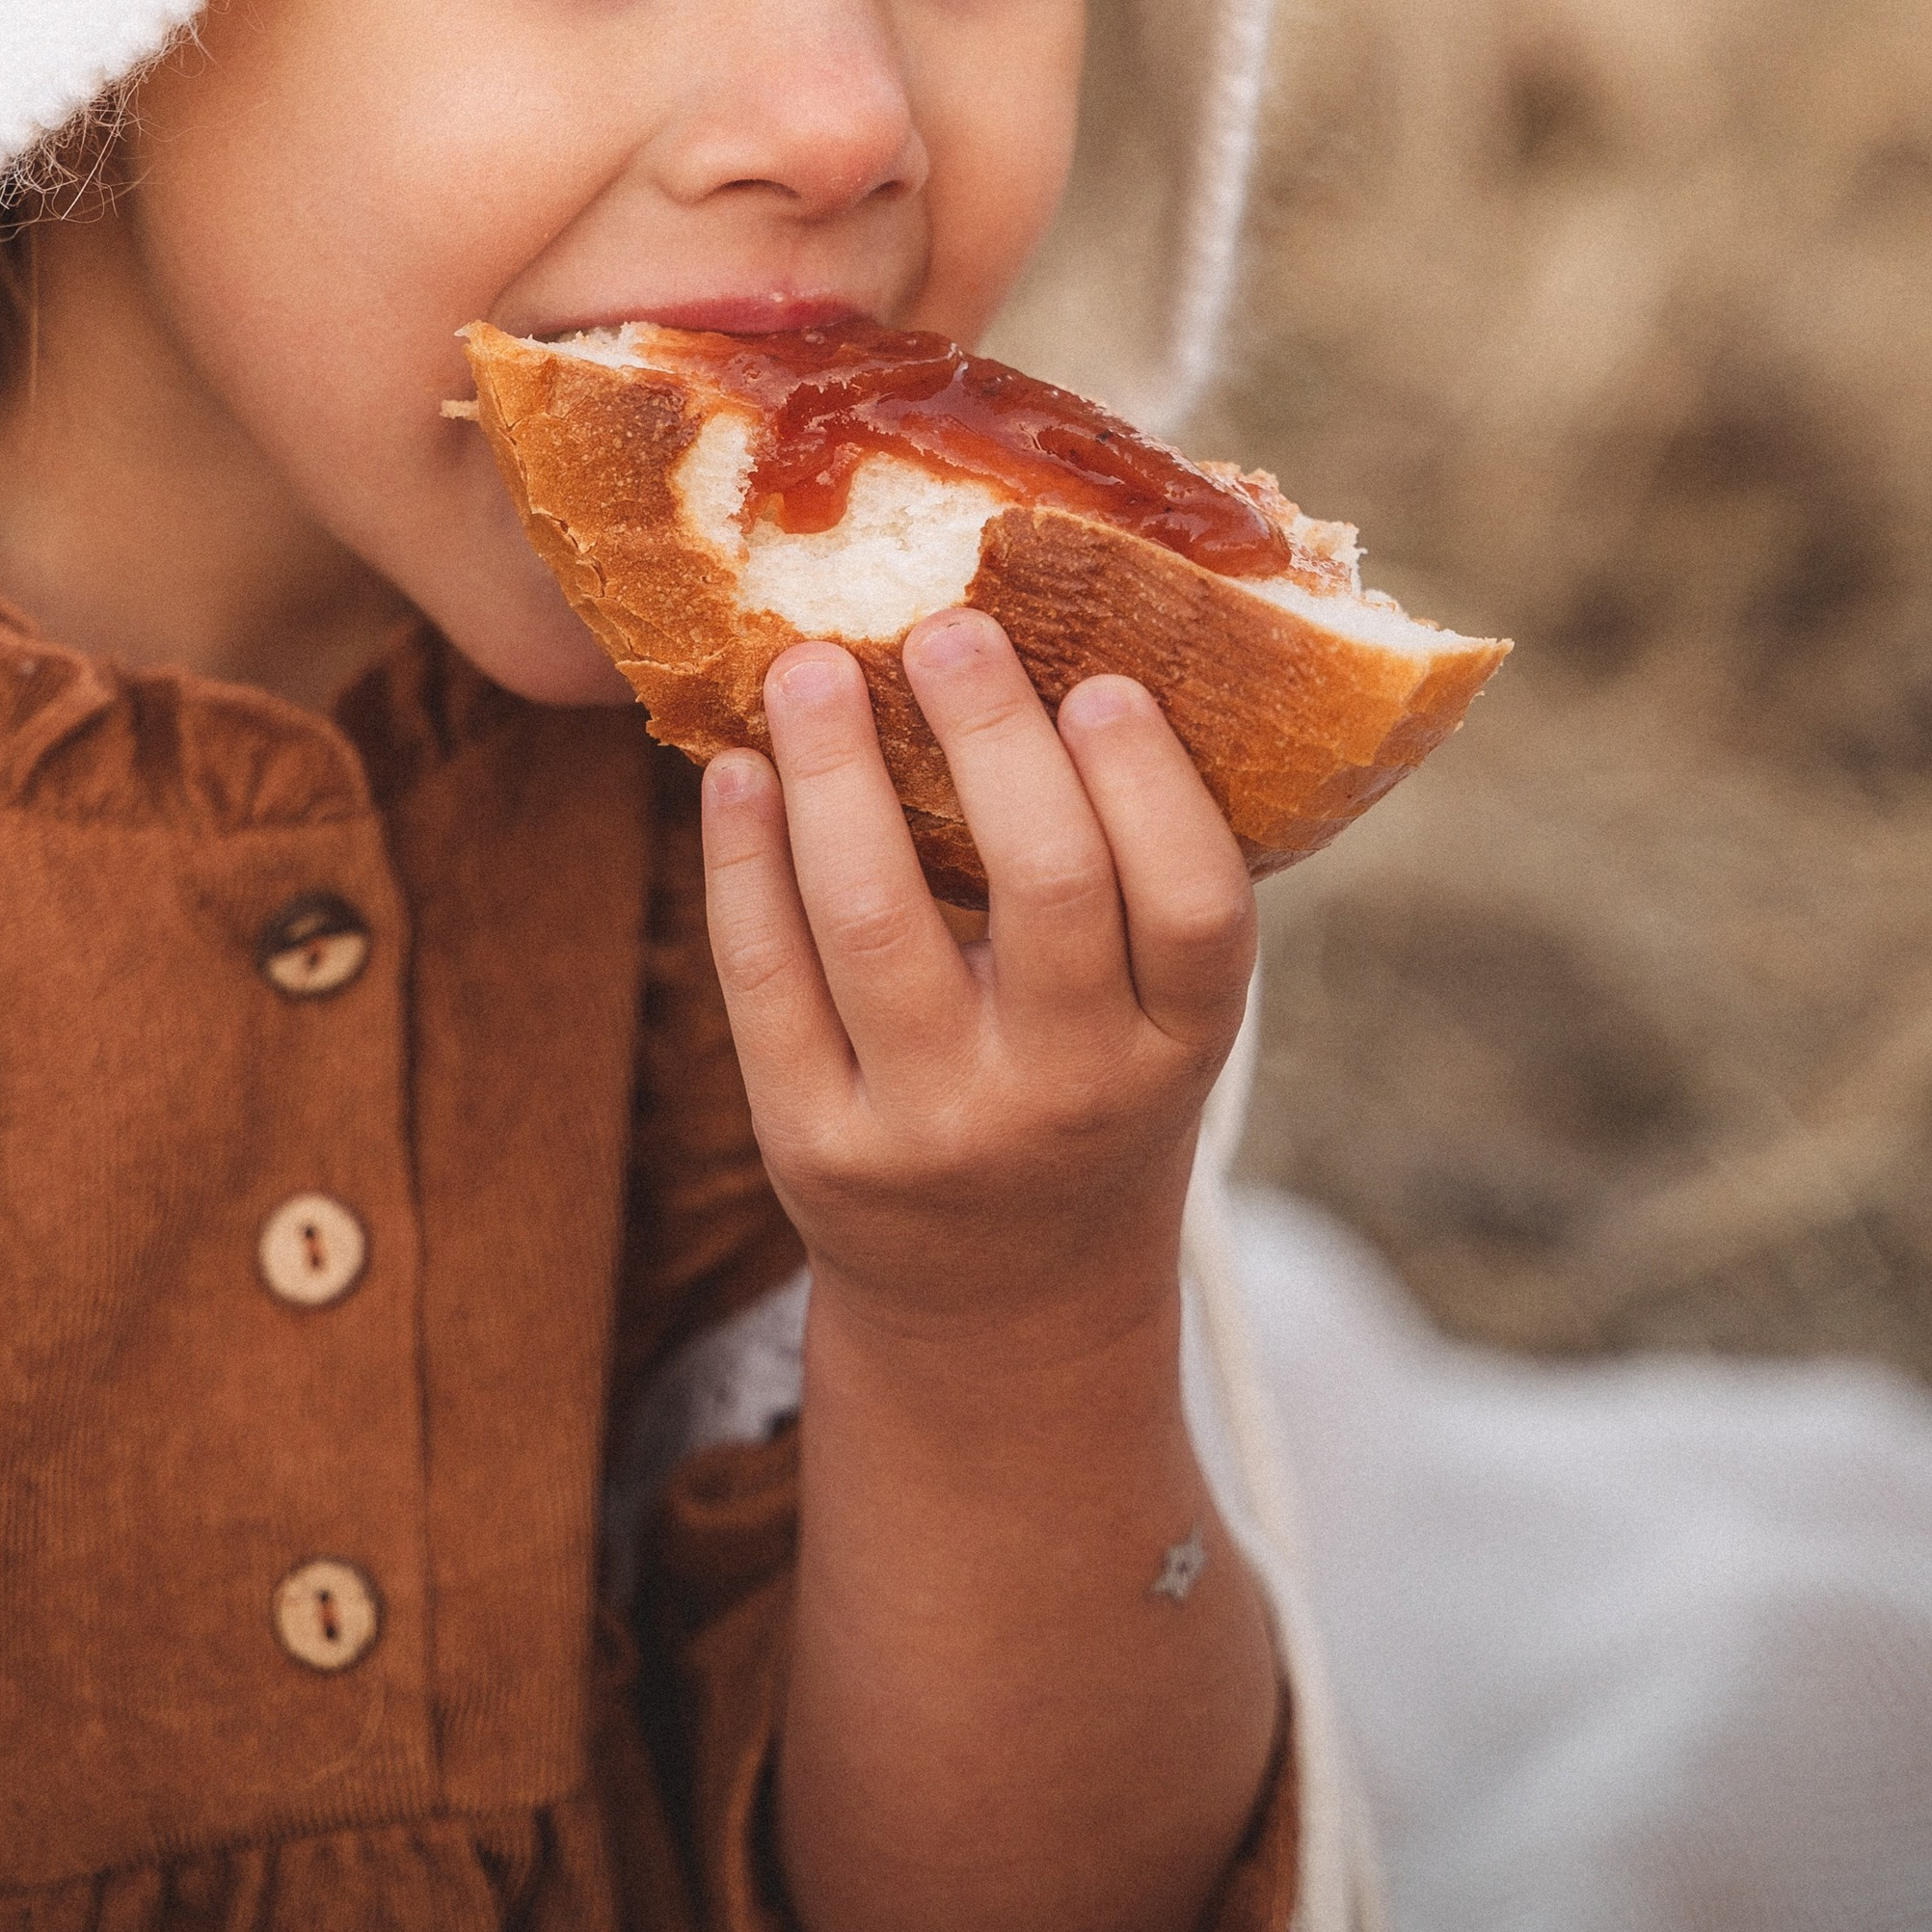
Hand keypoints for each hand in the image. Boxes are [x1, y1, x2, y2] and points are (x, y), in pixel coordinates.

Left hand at [698, 611, 1255, 1357]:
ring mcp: (934, 1128)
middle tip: (946, 627)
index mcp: (1180, 1047)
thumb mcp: (1153, 1015)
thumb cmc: (1088, 1088)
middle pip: (1044, 886)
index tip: (1098, 678)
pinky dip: (743, 859)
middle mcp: (1069, 1095)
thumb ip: (1128, 872)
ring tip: (809, 665)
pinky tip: (736, 771)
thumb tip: (1056, 634)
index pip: (1194, 909)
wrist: (1000, 1304)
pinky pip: (764, 978)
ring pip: (875, 916)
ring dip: (836, 769)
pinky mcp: (813, 1148)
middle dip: (991, 736)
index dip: (1149, 784)